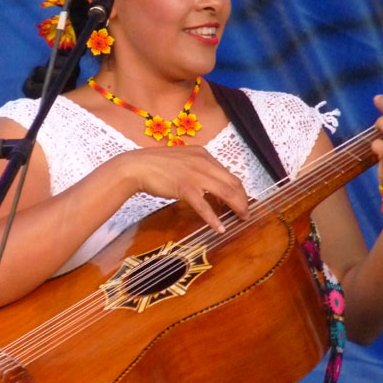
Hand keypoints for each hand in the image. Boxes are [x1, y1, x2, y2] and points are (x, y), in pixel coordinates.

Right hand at [120, 145, 249, 231]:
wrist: (136, 167)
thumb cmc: (155, 165)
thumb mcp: (182, 160)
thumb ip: (197, 168)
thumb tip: (209, 184)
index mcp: (203, 154)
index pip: (228, 172)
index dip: (238, 188)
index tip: (241, 199)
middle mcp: (203, 162)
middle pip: (233, 182)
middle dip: (243, 199)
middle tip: (246, 212)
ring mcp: (195, 174)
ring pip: (225, 192)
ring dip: (236, 207)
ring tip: (241, 218)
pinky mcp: (185, 187)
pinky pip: (204, 206)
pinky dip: (214, 218)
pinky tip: (219, 228)